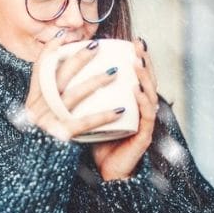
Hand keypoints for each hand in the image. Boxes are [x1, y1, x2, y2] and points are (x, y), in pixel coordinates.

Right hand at [24, 31, 125, 140]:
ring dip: (96, 81)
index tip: (65, 37)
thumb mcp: (39, 116)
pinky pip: (84, 123)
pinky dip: (103, 115)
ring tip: (115, 73)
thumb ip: (47, 98)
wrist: (37, 171)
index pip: (39, 69)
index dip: (50, 51)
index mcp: (32, 100)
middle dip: (79, 58)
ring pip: (73, 95)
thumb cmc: (43, 141)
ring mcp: (48, 122)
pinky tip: (120, 110)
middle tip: (97, 46)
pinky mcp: (60, 137)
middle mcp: (37, 108)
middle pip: (59, 76)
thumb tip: (60, 74)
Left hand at [92, 37, 158, 180]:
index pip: (138, 75)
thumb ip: (84, 95)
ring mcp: (144, 122)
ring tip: (137, 63)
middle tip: (139, 43)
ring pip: (150, 95)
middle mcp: (141, 109)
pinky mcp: (143, 136)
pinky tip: (138, 91)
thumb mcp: (89, 112)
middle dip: (145, 60)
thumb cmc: (97, 141)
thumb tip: (63, 72)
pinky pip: (146, 116)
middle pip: (148, 80)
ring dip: (145, 77)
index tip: (132, 39)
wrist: (104, 172)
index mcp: (131, 102)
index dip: (138, 57)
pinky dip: (143, 102)